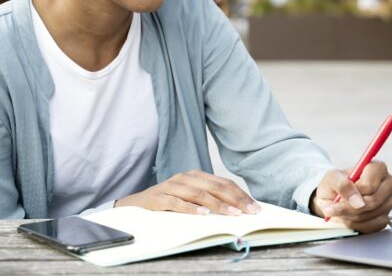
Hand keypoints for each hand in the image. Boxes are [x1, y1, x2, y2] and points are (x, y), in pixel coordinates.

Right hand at [115, 170, 259, 215]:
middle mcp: (185, 178)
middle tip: (249, 211)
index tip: (254, 206)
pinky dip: (191, 208)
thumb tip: (237, 209)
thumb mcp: (190, 197)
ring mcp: (171, 186)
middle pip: (215, 187)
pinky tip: (203, 214)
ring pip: (199, 194)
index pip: (223, 183)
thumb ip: (209, 199)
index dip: (240, 194)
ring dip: (218, 205)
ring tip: (232, 213)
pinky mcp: (158, 198)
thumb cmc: (169, 201)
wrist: (136, 203)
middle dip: (235, 200)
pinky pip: (177, 203)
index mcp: (196, 176)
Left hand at [309, 161, 391, 232]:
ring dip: (351, 216)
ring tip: (340, 210)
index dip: (354, 192)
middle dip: (350, 207)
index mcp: (377, 168)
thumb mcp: (332, 178)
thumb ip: (343, 184)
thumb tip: (357, 201)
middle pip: (373, 201)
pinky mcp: (385, 218)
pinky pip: (372, 226)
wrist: (332, 198)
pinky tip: (348, 218)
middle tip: (334, 207)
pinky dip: (356, 225)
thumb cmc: (335, 184)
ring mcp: (388, 202)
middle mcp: (387, 184)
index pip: (370, 185)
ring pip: (371, 214)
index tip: (340, 195)